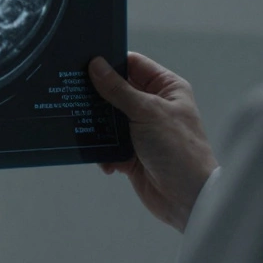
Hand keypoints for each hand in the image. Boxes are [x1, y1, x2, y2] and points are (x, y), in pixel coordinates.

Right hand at [88, 53, 217, 232]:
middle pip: (116, 91)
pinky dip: (103, 152)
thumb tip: (96, 65)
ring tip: (83, 127)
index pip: (134, 65)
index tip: (85, 62)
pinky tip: (106, 161)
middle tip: (75, 93)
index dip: (111, 62)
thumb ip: (118, 89)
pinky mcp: (132, 153)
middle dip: (97, 96)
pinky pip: (108, 144)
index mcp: (166, 88)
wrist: (188, 199)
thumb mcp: (147, 112)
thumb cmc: (179, 150)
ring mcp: (142, 130)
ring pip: (109, 119)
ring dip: (98, 126)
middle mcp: (153, 106)